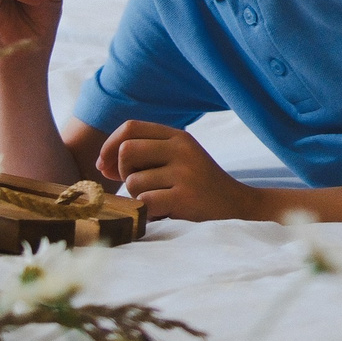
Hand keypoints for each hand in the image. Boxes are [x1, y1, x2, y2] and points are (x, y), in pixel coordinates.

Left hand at [99, 120, 254, 222]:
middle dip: (123, 172)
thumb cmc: (199, 184)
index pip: (130, 127)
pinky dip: (148, 211)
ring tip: (159, 201)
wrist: (237, 205)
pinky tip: (165, 212)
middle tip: (137, 186)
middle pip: (127, 150)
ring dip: (138, 196)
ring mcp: (185, 173)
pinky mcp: (185, 198)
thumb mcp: (179, 158)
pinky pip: (145, 202)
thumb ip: (146, 155)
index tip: (106, 166)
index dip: (110, 146)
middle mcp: (182, 149)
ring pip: (134, 181)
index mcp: (178, 136)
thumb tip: (104, 164)